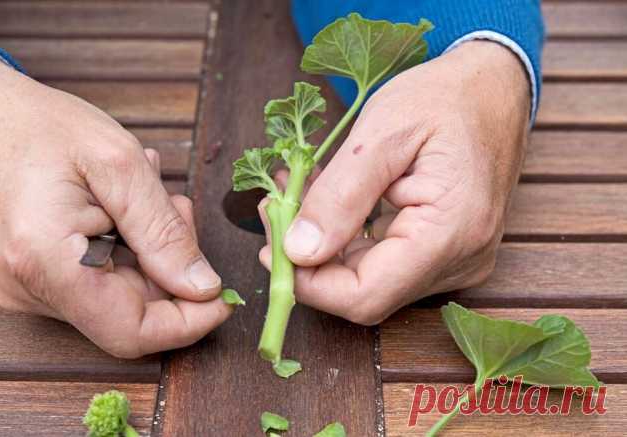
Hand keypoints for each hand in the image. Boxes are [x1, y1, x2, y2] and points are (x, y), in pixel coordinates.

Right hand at [0, 54, 231, 357]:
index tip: (222, 295)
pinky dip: (128, 245)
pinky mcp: (35, 275)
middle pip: (131, 310)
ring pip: (120, 293)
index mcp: (47, 261)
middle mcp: (31, 288)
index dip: (188, 323)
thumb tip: (203, 287)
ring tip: (146, 192)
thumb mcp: (118, 164)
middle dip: (172, 266)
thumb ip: (163, 232)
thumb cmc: (39, 126)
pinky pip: (99, 278)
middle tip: (176, 206)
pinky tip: (124, 202)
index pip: (131, 332)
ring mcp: (30, 285)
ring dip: (151, 249)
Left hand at [259, 41, 529, 324]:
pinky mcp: (446, 253)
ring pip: (370, 278)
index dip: (309, 283)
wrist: (491, 89)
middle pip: (365, 291)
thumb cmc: (444, 98)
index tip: (271, 245)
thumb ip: (340, 196)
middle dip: (310, 256)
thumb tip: (297, 252)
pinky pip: (385, 261)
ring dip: (325, 243)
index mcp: (451, 232)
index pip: (365, 296)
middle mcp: (460, 261)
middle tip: (276, 208)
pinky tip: (326, 200)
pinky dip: (348, 236)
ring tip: (296, 191)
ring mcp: (456, 261)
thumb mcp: (382, 132)